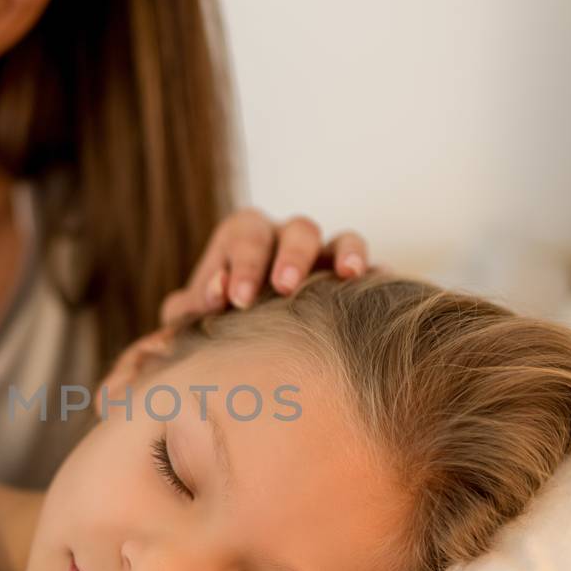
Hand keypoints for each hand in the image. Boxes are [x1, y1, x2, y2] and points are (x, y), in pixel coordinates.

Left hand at [158, 208, 369, 323]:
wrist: (242, 340)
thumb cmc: (216, 318)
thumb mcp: (193, 314)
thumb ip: (187, 309)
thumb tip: (205, 302)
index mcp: (244, 237)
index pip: (245, 236)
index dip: (242, 264)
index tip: (235, 300)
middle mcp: (286, 240)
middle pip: (297, 230)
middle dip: (291, 256)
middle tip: (283, 288)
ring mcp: (324, 258)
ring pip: (342, 239)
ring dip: (346, 253)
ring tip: (349, 275)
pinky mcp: (351, 281)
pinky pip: (372, 269)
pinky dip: (378, 276)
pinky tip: (383, 288)